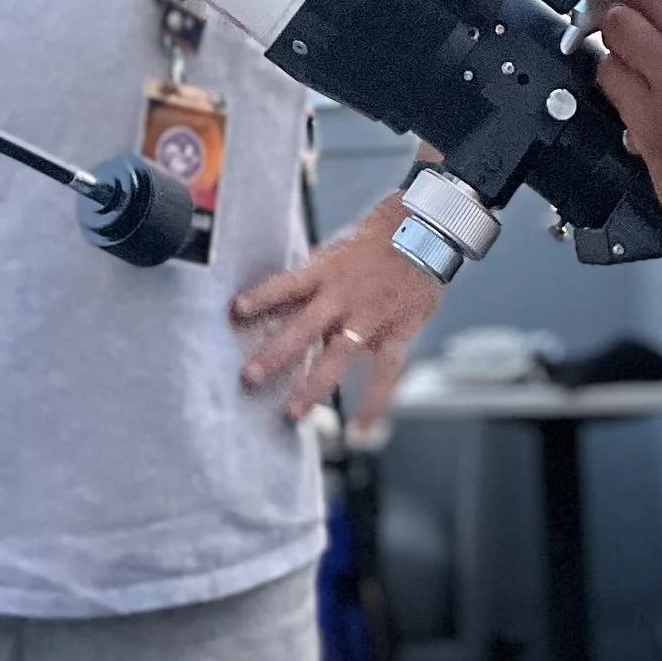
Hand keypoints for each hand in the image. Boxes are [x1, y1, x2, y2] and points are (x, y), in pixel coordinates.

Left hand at [229, 192, 439, 431]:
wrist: (425, 232)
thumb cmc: (376, 241)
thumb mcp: (338, 251)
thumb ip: (314, 281)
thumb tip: (284, 303)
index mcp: (326, 271)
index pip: (288, 284)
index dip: (262, 296)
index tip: (236, 310)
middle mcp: (345, 296)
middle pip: (305, 326)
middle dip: (277, 352)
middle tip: (251, 377)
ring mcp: (370, 317)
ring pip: (340, 355)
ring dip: (315, 385)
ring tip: (295, 413)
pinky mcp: (397, 332)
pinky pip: (386, 373)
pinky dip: (375, 403)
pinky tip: (361, 429)